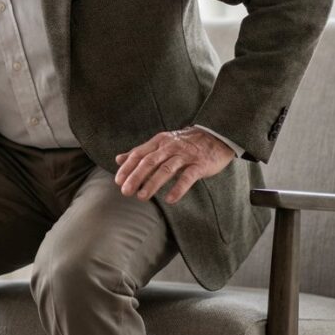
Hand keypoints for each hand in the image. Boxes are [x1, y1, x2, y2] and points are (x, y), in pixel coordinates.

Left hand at [114, 126, 234, 203]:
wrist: (216, 135)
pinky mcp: (199, 165)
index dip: (127, 168)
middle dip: (135, 177)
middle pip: (149, 162)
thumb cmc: (185, 143)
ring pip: (166, 169)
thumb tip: (118, 159)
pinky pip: (187, 177)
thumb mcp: (161, 143)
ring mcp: (185, 155)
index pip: (138, 154)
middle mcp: (170, 147)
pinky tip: (170, 199)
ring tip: (142, 196)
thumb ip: (141, 152)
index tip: (118, 181)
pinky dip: (178, 188)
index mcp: (159, 142)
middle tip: (125, 192)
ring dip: (152, 184)